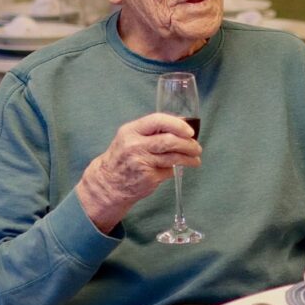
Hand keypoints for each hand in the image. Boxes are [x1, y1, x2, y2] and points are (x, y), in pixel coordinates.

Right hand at [76, 113, 201, 232]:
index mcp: (131, 131)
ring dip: (189, 158)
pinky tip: (177, 169)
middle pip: (169, 141)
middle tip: (197, 148)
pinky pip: (169, 171)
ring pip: (174, 158)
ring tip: (195, 159)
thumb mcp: (130, 137)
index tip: (190, 131)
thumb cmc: (123, 157)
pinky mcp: (149, 178)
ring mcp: (142, 162)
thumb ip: (152, 131)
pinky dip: (175, 169)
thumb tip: (182, 125)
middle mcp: (135, 145)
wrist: (108, 183)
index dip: (177, 124)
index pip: (158, 120)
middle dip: (188, 144)